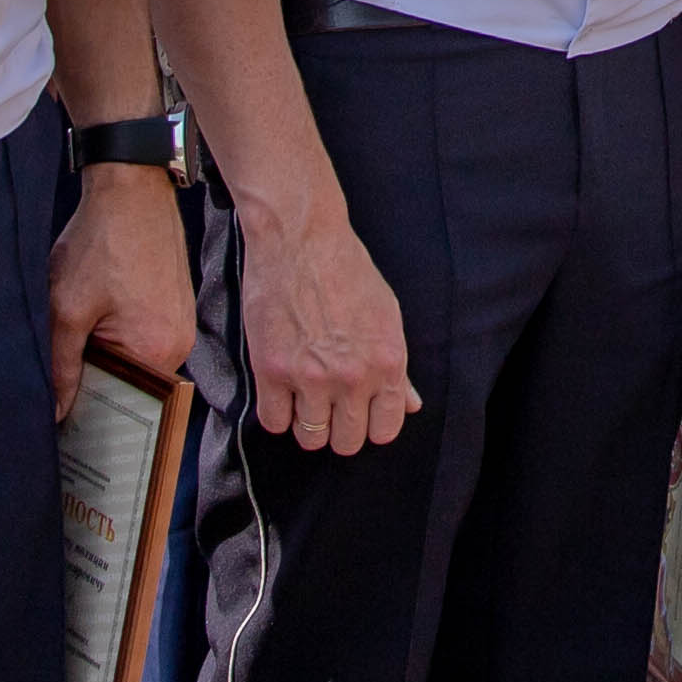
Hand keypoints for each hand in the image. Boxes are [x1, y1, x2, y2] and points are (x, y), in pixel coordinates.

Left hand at [46, 161, 188, 420]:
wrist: (130, 187)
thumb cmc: (100, 242)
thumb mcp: (67, 308)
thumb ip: (62, 366)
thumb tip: (58, 412)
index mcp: (159, 350)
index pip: (124, 402)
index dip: (91, 404)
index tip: (65, 402)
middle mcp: (180, 343)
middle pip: (132, 382)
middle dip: (98, 372)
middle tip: (67, 350)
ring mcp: (182, 324)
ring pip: (135, 357)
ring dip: (107, 349)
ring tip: (84, 321)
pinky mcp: (176, 306)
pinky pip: (144, 335)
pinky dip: (119, 329)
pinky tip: (100, 306)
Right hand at [231, 181, 420, 455]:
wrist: (301, 238)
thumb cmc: (347, 270)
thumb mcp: (386, 315)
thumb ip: (397, 368)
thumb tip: (411, 405)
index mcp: (387, 364)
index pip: (385, 430)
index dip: (371, 425)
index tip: (359, 413)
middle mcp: (352, 377)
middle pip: (347, 442)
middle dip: (339, 429)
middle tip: (329, 406)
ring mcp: (310, 376)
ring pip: (310, 438)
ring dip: (307, 423)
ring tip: (304, 398)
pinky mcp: (270, 370)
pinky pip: (274, 421)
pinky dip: (277, 412)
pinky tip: (281, 391)